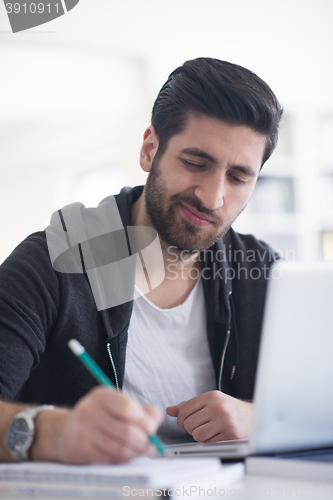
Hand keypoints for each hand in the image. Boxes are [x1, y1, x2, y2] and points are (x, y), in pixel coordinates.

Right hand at [32, 387, 162, 463]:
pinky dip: (122, 459)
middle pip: (126, 430)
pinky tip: (125, 455)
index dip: (143, 420)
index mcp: (102, 395)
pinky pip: (110, 459)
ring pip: (119, 448)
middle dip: (143, 441)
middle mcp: (90, 410)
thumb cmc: (98, 417)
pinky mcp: (82, 449)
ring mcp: (84, 431)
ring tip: (140, 450)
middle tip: (149, 444)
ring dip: (135, 452)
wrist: (65, 431)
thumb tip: (155, 420)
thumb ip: (141, 409)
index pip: (127, 407)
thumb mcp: (117, 405)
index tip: (151, 428)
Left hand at [166, 390, 252, 441]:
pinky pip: (208, 443)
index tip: (186, 422)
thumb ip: (189, 405)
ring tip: (210, 430)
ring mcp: (224, 421)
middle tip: (200, 426)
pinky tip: (218, 435)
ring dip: (200, 436)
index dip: (181, 419)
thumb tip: (170, 410)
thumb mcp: (210, 402)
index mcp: (211, 396)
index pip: (184, 410)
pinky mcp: (230, 435)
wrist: (253, 418)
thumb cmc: (229, 409)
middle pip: (188, 424)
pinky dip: (210, 442)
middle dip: (191, 428)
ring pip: (196, 435)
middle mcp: (217, 407)